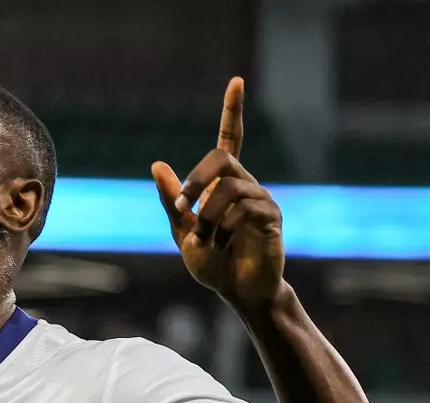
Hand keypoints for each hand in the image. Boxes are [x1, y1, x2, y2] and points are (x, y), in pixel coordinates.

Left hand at [151, 78, 285, 311]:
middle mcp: (246, 186)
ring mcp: (261, 200)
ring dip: (207, 217)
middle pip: (222, 158)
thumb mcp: (183, 232)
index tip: (236, 82)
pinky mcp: (271, 218)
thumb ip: (172, 200)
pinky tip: (223, 245)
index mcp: (224, 186)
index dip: (232, 111)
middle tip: (182, 208)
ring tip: (205, 242)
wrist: (239, 293)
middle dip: (196, 181)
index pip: (230, 140)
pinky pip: (244, 208)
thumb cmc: (215, 265)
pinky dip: (224, 229)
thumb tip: (157, 164)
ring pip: (229, 188)